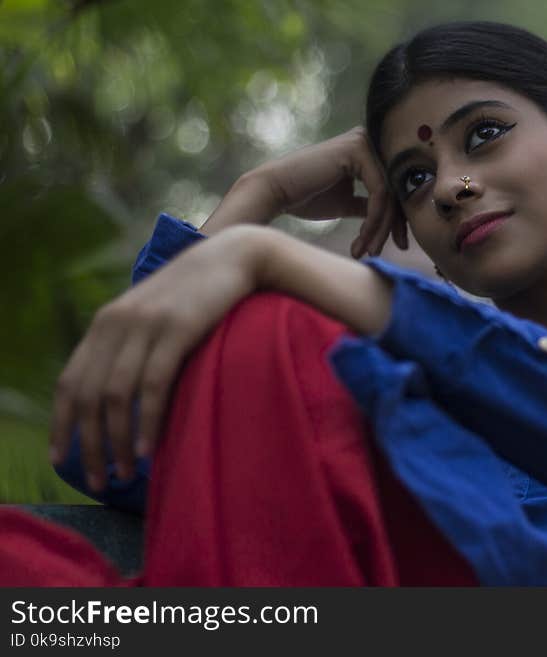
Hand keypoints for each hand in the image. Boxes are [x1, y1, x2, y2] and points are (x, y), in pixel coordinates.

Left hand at [49, 226, 266, 490]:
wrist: (232, 258)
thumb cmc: (196, 294)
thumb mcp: (153, 316)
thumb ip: (131, 345)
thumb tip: (118, 397)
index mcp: (105, 323)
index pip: (70, 382)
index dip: (62, 424)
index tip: (62, 459)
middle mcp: (116, 323)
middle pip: (89, 396)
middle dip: (89, 445)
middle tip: (99, 481)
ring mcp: (145, 325)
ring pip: (117, 395)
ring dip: (117, 441)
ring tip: (126, 472)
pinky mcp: (177, 329)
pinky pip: (153, 384)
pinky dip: (148, 420)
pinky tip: (149, 447)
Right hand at [203, 127, 406, 257]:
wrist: (274, 192)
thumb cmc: (306, 198)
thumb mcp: (347, 203)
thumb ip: (369, 205)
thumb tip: (394, 218)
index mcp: (367, 151)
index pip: (394, 189)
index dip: (398, 221)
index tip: (396, 247)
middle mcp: (369, 141)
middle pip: (396, 190)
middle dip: (391, 227)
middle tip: (380, 253)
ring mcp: (365, 141)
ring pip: (390, 194)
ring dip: (380, 229)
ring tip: (367, 251)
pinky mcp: (358, 148)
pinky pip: (379, 191)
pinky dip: (374, 220)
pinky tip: (362, 240)